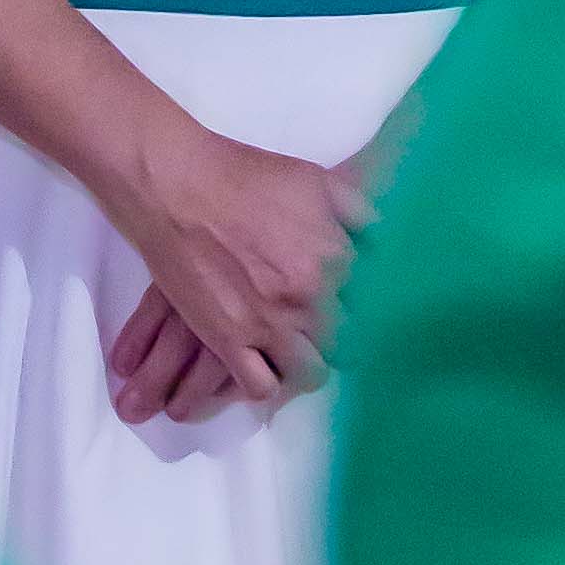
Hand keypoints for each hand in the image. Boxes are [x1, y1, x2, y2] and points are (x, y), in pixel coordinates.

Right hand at [99, 122, 369, 410]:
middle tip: (326, 331)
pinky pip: (260, 387)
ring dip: (306, 366)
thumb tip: (387, 243)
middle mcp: (309, 297)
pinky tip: (262, 367)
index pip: (373, 303)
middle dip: (340, 339)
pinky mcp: (228, 341)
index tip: (356, 309)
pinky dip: (265, 384)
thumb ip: (360, 214)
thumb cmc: (245, 176)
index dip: (367, 308)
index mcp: (335, 257)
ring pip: (308, 374)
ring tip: (297, 354)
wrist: (177, 186)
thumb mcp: (318, 182)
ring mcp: (268, 324)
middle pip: (346, 343)